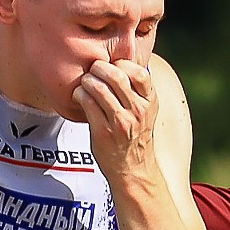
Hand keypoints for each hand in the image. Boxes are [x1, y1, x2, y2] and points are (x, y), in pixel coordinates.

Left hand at [74, 59, 157, 178]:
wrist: (133, 168)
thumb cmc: (135, 134)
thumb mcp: (146, 110)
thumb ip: (138, 89)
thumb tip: (120, 61)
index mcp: (150, 102)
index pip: (139, 72)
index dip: (121, 63)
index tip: (112, 65)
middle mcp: (137, 111)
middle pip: (116, 76)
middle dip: (99, 67)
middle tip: (93, 69)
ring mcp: (120, 122)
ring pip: (99, 88)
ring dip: (87, 80)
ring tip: (85, 83)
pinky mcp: (103, 132)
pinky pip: (87, 103)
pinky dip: (79, 94)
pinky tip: (79, 96)